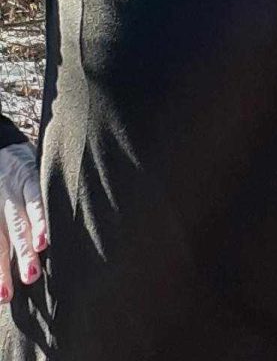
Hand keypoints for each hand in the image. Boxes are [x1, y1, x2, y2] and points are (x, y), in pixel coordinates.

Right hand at [0, 142, 47, 302]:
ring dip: (0, 269)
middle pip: (16, 225)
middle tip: (33, 275)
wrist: (1, 151)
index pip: (35, 199)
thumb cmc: (33, 167)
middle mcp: (10, 194)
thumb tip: (96, 207)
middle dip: (24, 252)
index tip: (44, 243)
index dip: (39, 221)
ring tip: (5, 295)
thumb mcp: (46, 167)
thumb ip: (60, 188)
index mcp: (29, 179)